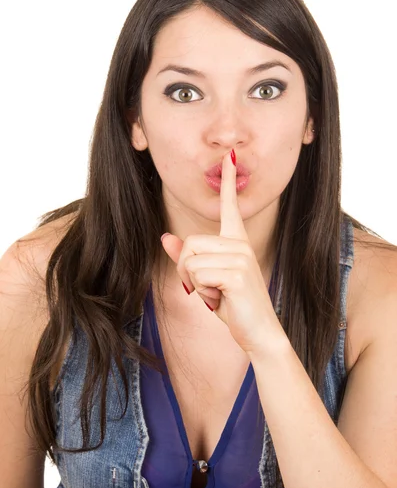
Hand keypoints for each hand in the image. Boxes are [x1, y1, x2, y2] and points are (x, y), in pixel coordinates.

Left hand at [161, 150, 284, 355]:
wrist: (259, 332)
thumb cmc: (233, 305)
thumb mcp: (206, 280)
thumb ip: (186, 258)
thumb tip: (165, 237)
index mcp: (236, 242)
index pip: (230, 206)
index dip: (229, 181)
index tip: (230, 155)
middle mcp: (240, 244)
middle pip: (189, 244)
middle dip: (187, 271)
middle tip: (208, 288)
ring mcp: (240, 257)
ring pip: (190, 261)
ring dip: (194, 284)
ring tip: (216, 294)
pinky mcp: (237, 273)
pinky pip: (197, 275)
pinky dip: (202, 292)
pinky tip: (221, 300)